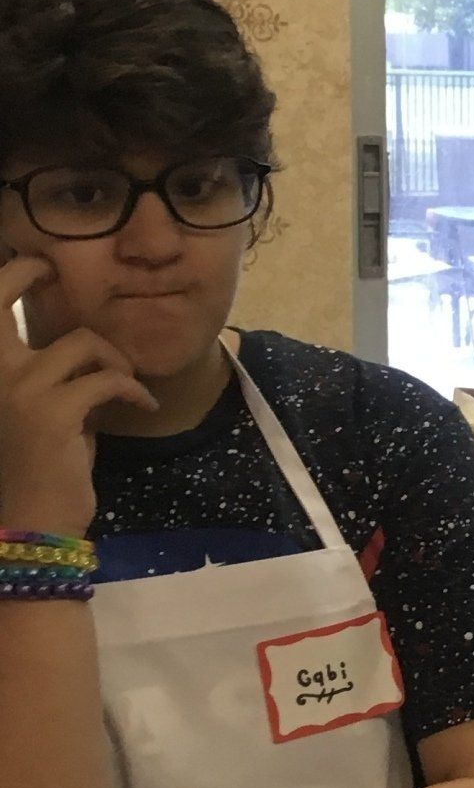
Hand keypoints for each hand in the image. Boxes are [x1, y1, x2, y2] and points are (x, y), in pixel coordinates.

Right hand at [0, 257, 155, 532]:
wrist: (34, 520)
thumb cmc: (40, 472)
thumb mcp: (45, 416)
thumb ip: (57, 382)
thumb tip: (91, 362)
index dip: (10, 276)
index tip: (39, 266)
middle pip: (1, 299)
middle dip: (31, 274)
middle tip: (57, 274)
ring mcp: (20, 387)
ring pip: (82, 342)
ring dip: (115, 359)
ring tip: (130, 383)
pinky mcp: (55, 409)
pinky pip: (109, 379)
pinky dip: (134, 388)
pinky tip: (145, 404)